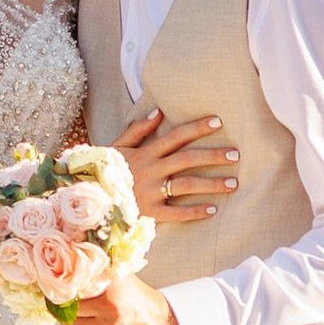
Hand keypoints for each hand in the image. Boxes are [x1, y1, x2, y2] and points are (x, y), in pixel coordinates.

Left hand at [65, 273, 184, 324]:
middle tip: (60, 302)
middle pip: (71, 306)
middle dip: (63, 305)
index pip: (78, 284)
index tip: (56, 285)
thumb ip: (105, 271)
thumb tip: (79, 255)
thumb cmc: (144, 302)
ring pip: (72, 324)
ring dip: (67, 320)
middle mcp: (110, 307)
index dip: (64, 286)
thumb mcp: (126, 280)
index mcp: (114, 286)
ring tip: (68, 315)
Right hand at [111, 105, 238, 226]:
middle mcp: (151, 170)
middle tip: (235, 154)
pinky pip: (176, 213)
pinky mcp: (150, 212)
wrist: (87, 199)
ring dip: (211, 184)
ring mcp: (151, 192)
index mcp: (144, 153)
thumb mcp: (115, 147)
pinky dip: (195, 211)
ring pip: (186, 185)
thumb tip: (157, 111)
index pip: (175, 136)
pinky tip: (213, 209)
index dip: (197, 128)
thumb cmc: (102, 171)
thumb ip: (136, 130)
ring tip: (233, 183)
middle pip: (187, 159)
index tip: (218, 122)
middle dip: (213, 155)